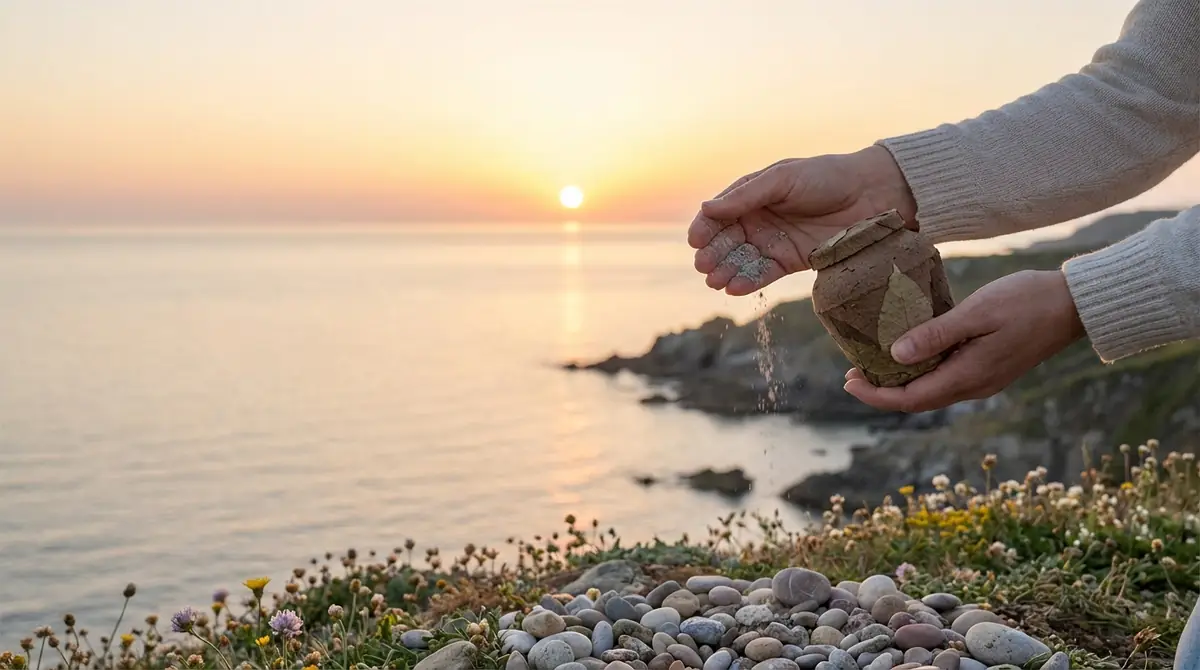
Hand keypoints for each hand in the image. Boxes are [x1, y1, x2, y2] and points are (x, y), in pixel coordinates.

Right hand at [687, 145, 916, 294]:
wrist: (870, 195)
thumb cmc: (826, 177)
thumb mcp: (783, 179)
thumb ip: (746, 195)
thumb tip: (706, 208)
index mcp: (752, 195)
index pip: (718, 214)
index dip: (705, 227)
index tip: (695, 240)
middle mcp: (758, 219)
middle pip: (726, 240)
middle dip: (712, 253)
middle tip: (704, 265)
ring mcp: (773, 242)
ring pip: (741, 260)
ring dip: (725, 271)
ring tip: (715, 281)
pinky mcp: (790, 261)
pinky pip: (763, 274)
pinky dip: (748, 282)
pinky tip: (734, 288)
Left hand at [843, 270, 1086, 411]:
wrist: (1075, 304)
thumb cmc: (1026, 301)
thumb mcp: (977, 312)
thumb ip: (937, 334)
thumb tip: (896, 354)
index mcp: (968, 376)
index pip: (910, 399)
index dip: (876, 395)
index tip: (848, 381)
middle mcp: (974, 386)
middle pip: (918, 400)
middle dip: (882, 391)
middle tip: (850, 374)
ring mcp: (984, 380)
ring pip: (932, 391)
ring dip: (901, 383)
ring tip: (873, 365)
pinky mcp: (990, 368)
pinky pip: (946, 379)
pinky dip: (922, 372)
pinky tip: (909, 353)